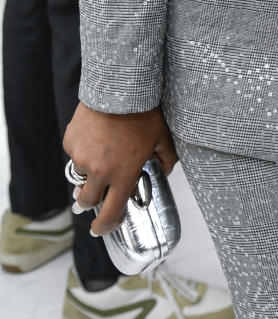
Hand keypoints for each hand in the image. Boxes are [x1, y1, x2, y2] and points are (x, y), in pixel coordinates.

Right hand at [63, 102, 177, 234]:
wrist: (119, 89)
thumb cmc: (144, 113)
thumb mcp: (162, 137)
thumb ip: (167, 159)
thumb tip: (165, 170)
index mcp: (123, 176)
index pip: (110, 214)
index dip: (105, 227)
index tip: (100, 229)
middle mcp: (100, 172)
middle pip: (87, 201)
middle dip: (90, 202)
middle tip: (93, 198)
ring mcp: (82, 158)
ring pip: (80, 175)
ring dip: (87, 172)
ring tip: (99, 155)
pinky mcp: (70, 143)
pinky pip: (74, 153)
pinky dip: (82, 150)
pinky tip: (95, 135)